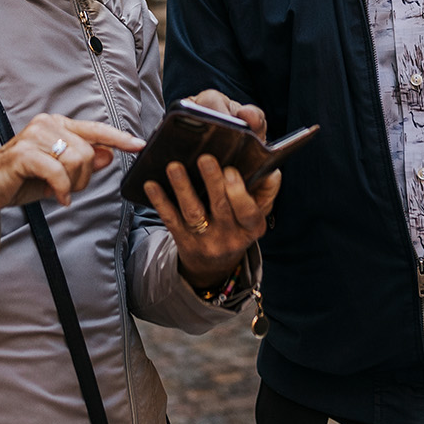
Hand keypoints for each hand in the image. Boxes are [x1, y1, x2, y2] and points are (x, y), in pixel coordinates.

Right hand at [0, 114, 144, 212]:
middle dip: (83, 177)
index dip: (119, 138)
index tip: (139, 145)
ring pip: (76, 160)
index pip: (96, 129)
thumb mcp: (59, 173)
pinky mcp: (24, 153)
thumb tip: (108, 155)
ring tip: (57, 190)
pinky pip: (58, 173)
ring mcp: (35, 136)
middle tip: (67, 188)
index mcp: (57, 124)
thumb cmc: (22, 179)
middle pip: (88, 151)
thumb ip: (84, 163)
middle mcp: (48, 124)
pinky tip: (57, 197)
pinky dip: (61, 189)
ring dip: (72, 184)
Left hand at [148, 91, 276, 287]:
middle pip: (220, 207)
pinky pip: (171, 220)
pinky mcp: (183, 242)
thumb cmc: (238, 225)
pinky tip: (151, 185)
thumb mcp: (256, 214)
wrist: (215, 265)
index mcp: (252, 228)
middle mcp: (230, 237)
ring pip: (193, 212)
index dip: (239, 192)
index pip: (249, 212)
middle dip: (212, 182)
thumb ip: (265, 190)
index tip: (231, 170)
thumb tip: (271, 169)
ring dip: (183, 188)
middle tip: (204, 158)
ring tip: (174, 166)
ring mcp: (205, 241)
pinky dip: (161, 201)